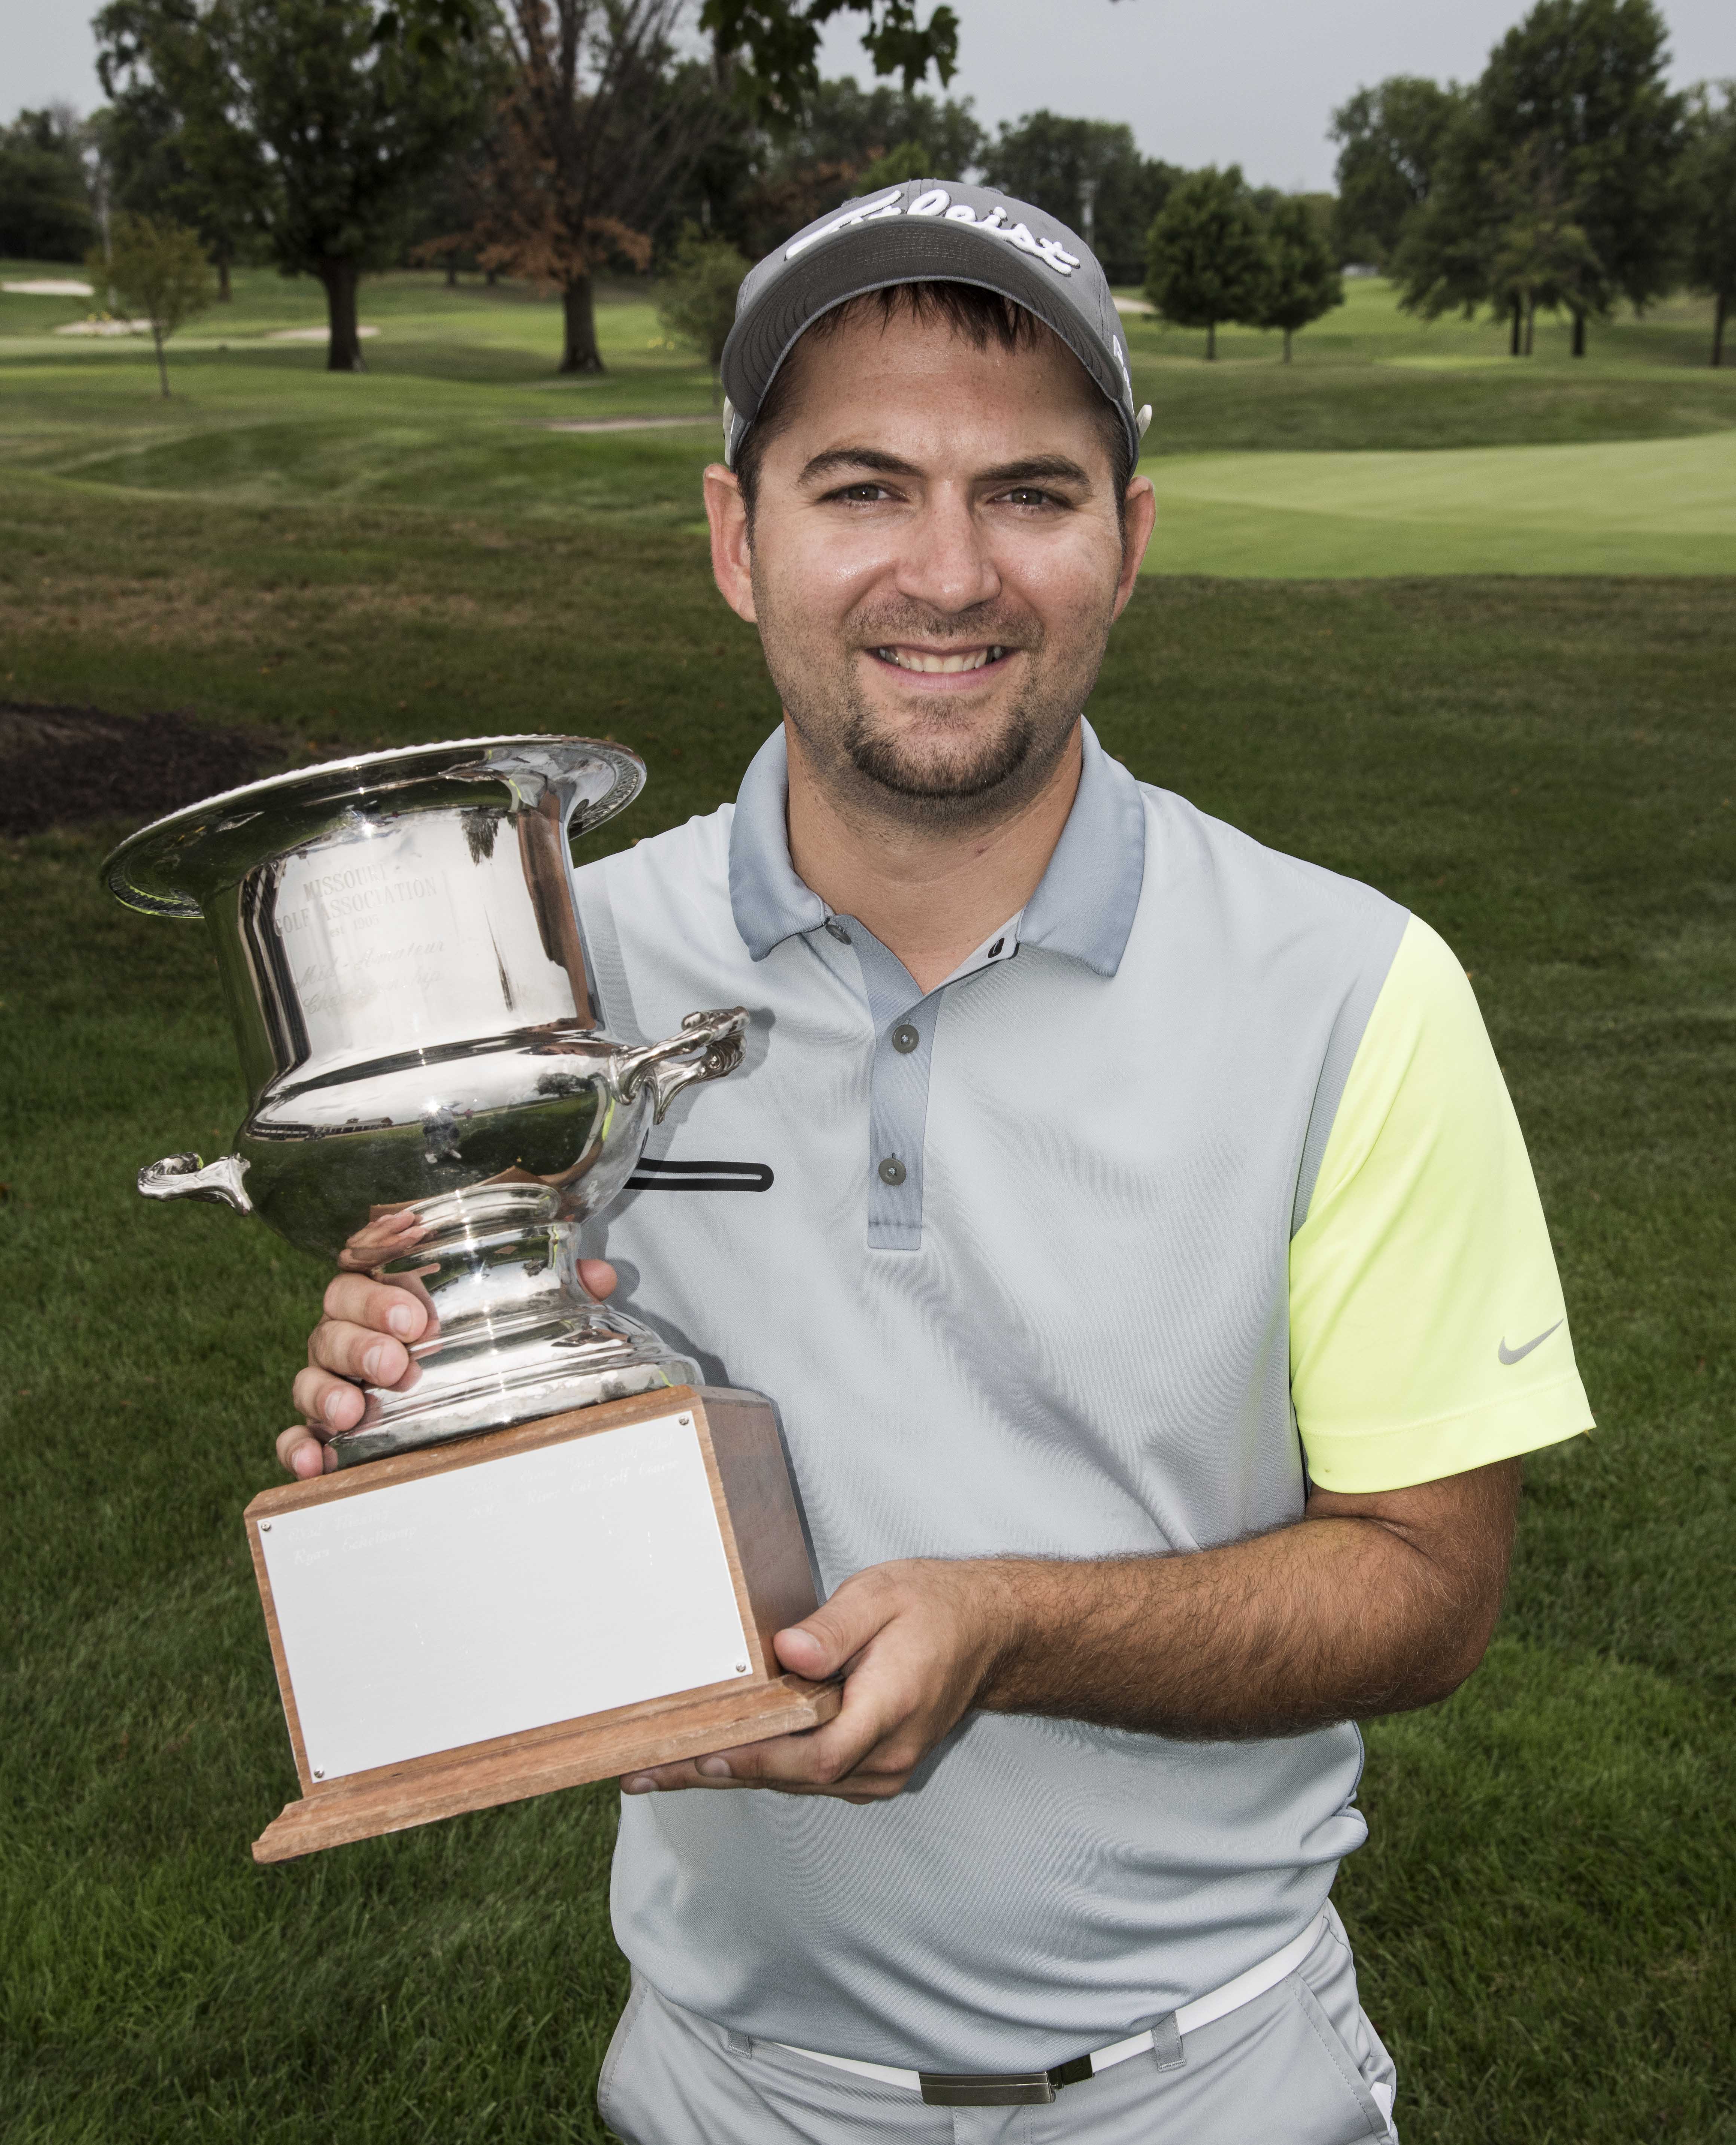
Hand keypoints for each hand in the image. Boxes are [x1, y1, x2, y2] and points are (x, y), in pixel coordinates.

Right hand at [276, 1226, 618, 1479]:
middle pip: (332, 1324)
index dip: (381, 1296)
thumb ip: (553, 1292)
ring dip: (325, 1393)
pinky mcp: (321, 1429)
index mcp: (388, 1298)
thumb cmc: (468, 1343)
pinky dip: (297, 1447)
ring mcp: (334, 1381)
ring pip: (310, 1375)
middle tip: (397, 1365)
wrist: (457, 1396)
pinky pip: (295, 1434)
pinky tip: (313, 1464)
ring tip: (353, 1412)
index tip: (415, 1320)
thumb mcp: (512, 1317)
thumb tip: (599, 1276)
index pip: (364, 1277)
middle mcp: (353, 1334)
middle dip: (360, 1342)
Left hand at [620, 1558, 1020, 1803]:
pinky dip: (766, 1768)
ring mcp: (884, 1768)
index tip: (699, 1758)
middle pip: (794, 1778)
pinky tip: (721, 1758)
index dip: (757, 1762)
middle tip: (644, 1772)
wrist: (987, 1632)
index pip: (817, 1756)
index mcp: (890, 1709)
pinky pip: (812, 1776)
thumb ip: (834, 1628)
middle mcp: (887, 1754)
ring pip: (798, 1782)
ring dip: (734, 1774)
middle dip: (718, 1773)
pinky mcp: (875, 1767)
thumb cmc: (932, 1606)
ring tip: (663, 1770)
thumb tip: (787, 1653)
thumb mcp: (883, 1595)